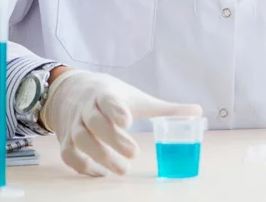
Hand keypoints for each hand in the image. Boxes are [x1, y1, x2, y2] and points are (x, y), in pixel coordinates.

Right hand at [39, 70, 201, 176]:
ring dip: (100, 155)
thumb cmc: (114, 97)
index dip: (116, 110)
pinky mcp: (67, 139)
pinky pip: (69, 154)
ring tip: (122, 169)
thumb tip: (198, 111)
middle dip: (113, 138)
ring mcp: (75, 123)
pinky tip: (99, 174)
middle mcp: (87, 108)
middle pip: (95, 123)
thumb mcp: (139, 98)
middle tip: (134, 154)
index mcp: (106, 94)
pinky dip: (81, 165)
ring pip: (81, 139)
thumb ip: (166, 108)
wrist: (75, 91)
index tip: (128, 121)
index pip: (109, 100)